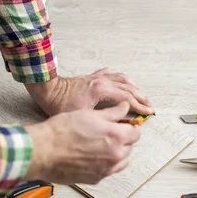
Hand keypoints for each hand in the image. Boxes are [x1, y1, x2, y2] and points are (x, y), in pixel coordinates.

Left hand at [24, 68, 153, 115]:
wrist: (47, 89)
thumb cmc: (60, 104)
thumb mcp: (82, 115)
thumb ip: (102, 118)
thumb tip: (117, 123)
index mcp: (101, 90)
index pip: (127, 98)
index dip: (139, 106)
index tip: (148, 112)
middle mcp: (102, 81)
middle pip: (128, 88)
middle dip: (140, 97)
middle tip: (149, 105)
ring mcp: (97, 77)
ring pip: (121, 78)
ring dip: (132, 86)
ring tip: (140, 93)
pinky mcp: (90, 77)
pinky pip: (109, 74)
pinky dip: (118, 77)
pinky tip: (120, 79)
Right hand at [24, 102, 140, 184]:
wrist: (43, 150)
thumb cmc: (62, 131)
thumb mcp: (89, 114)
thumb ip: (112, 113)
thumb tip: (124, 108)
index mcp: (116, 137)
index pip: (136, 133)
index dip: (129, 127)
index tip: (123, 125)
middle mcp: (115, 156)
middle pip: (129, 147)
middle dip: (122, 139)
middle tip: (108, 133)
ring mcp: (106, 170)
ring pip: (121, 161)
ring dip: (116, 153)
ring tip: (100, 145)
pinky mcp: (96, 179)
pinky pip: (108, 171)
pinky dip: (105, 164)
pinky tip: (92, 156)